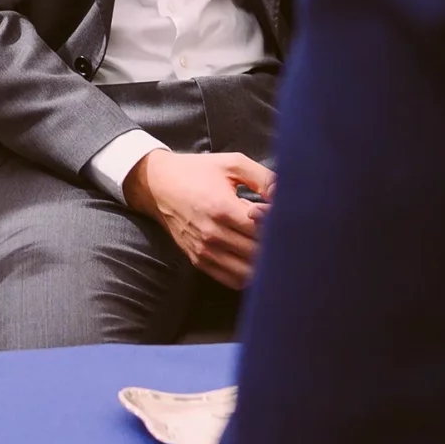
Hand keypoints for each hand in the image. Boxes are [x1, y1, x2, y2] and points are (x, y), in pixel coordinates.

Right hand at [125, 151, 272, 289]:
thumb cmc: (197, 172)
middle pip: (258, 254)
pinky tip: (252, 258)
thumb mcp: (231, 164)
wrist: (157, 185)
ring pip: (248, 272)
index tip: (280, 215)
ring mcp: (204, 251)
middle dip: (275, 246)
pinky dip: (248, 275)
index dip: (279, 226)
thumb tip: (287, 196)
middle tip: (281, 233)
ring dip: (263, 264)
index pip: (264, 231)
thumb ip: (264, 178)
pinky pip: (233, 280)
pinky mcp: (199, 260)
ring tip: (267, 246)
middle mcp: (212, 234)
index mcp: (222, 208)